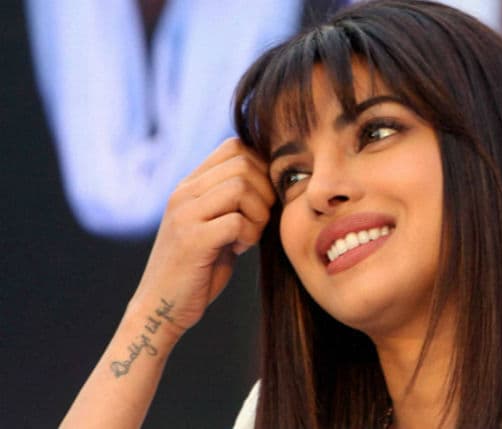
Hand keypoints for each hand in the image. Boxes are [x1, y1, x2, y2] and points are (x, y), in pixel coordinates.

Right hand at [129, 138, 274, 336]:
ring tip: (247, 236)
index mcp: (190, 185)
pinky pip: (237, 221)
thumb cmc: (197, 269)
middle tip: (258, 220)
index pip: (234, 146)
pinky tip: (238, 249)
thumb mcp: (214, 225)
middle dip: (264, 192)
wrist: (160, 308)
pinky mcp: (191, 240)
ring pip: (241, 187)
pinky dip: (249, 235)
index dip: (261, 167)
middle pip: (243, 163)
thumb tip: (274, 179)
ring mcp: (185, 214)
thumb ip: (233, 201)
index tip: (263, 198)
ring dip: (258, 214)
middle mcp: (184, 192)